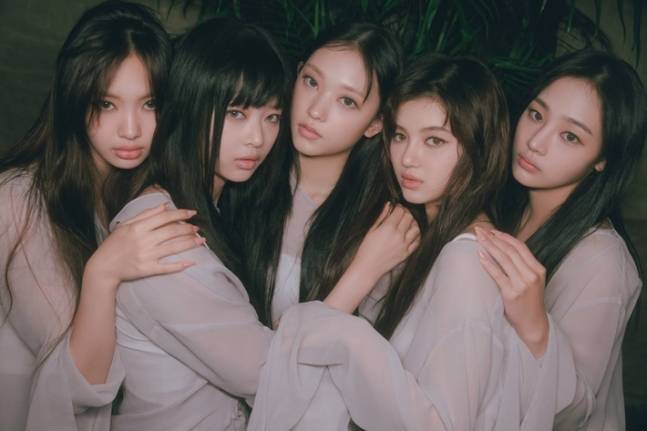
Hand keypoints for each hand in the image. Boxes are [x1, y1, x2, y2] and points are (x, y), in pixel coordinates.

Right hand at [85, 203, 202, 287]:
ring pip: (173, 248)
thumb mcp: (126, 225)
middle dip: (188, 229)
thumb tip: (164, 205)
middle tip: (198, 228)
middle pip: (172, 232)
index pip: (164, 218)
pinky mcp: (147, 269)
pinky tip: (191, 262)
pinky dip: (180, 265)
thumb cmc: (114, 244)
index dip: (181, 214)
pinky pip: (167, 267)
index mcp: (138, 227)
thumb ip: (146, 214)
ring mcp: (146, 256)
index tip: (192, 213)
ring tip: (201, 240)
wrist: (103, 267)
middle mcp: (144, 240)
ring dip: (189, 244)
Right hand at [353, 203, 419, 279]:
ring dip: (413, 223)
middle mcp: (398, 236)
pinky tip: (411, 234)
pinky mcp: (406, 254)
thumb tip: (389, 204)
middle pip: (409, 217)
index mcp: (388, 228)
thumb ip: (381, 216)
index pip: (400, 211)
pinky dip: (416, 235)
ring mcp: (404, 245)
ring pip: (416, 228)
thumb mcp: (371, 230)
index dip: (398, 207)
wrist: (368, 268)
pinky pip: (417, 241)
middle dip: (406, 213)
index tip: (396, 207)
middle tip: (401, 214)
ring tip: (407, 223)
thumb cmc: (366, 249)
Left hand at [475, 226, 548, 357]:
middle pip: (510, 250)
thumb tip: (503, 248)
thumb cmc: (529, 301)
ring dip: (489, 246)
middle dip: (493, 238)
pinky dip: (488, 263)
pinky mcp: (512, 293)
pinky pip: (498, 274)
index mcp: (538, 269)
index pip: (520, 247)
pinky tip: (480, 255)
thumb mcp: (532, 281)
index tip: (492, 231)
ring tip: (478, 238)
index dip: (505, 237)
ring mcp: (522, 284)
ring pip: (504, 259)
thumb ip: (522, 266)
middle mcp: (531, 274)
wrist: (533, 324)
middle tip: (480, 230)